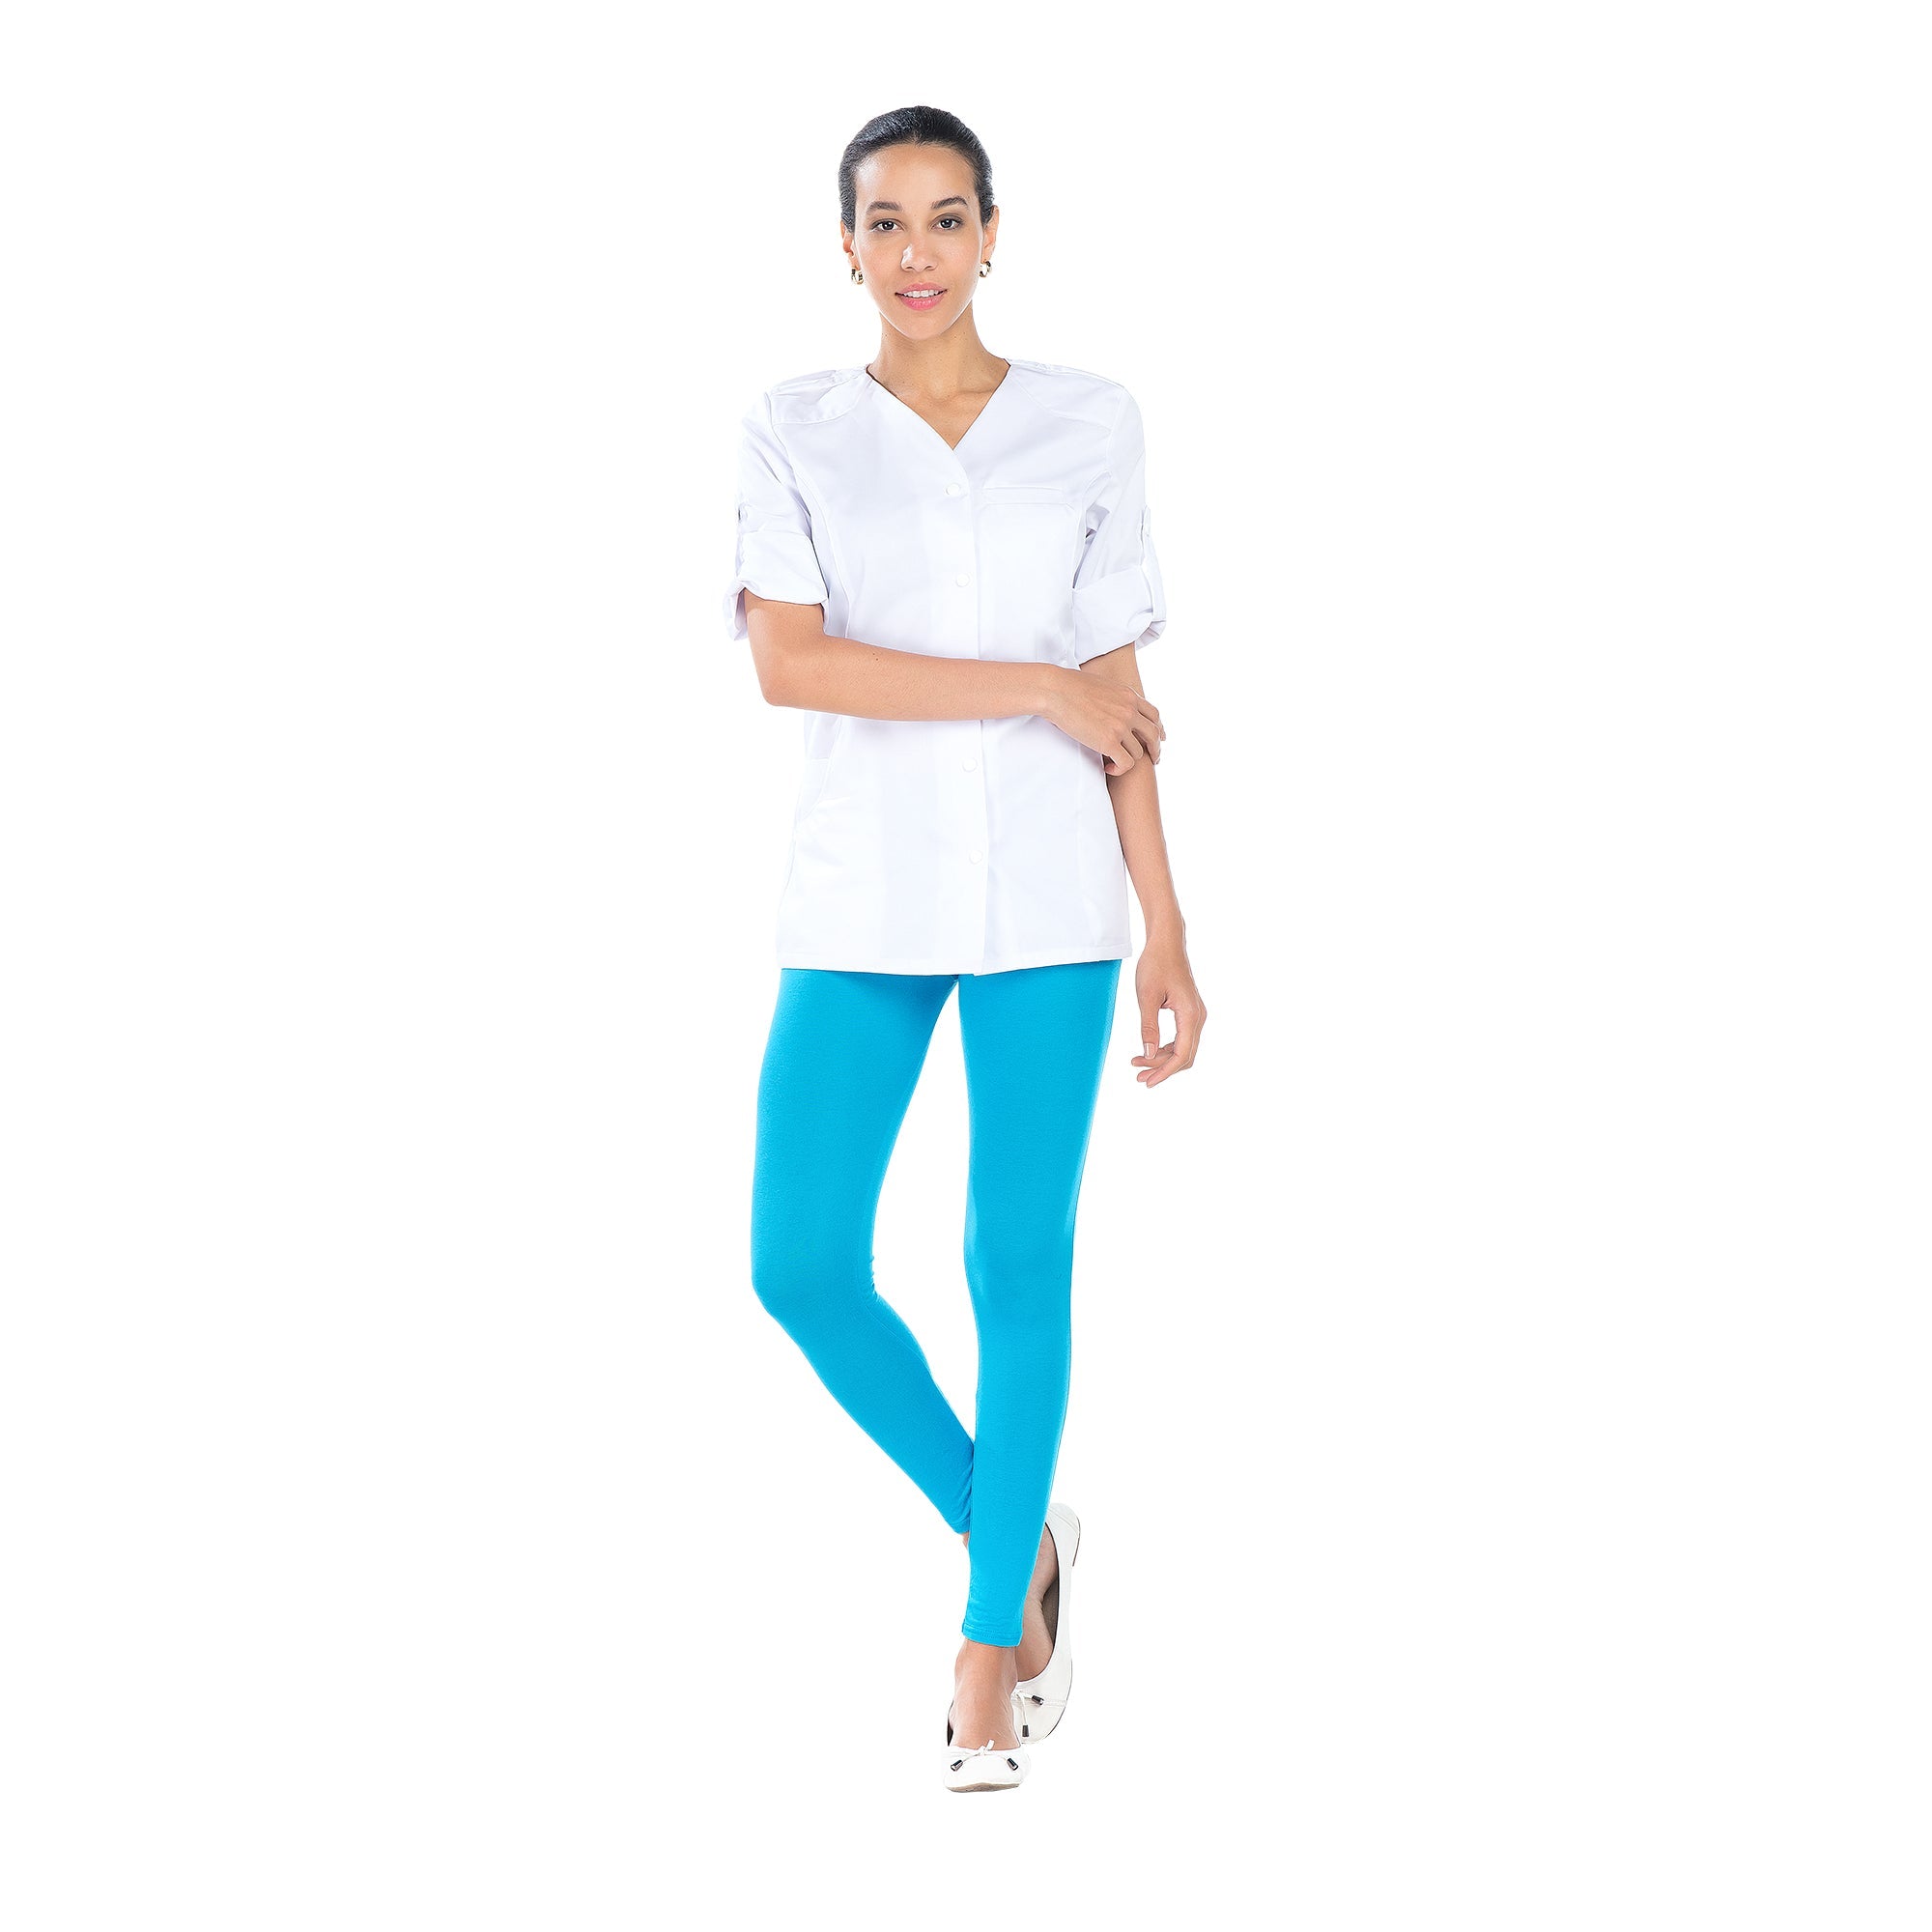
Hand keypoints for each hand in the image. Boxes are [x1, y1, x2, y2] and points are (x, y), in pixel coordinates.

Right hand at [1043, 664, 1164, 774]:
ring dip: (1128, 760)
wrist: (1054, 690)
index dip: (1158, 729)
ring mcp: (1121, 726)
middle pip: (1153, 735)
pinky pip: (1126, 763)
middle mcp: (1129, 711)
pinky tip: (1108, 768)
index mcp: (1128, 696)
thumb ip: (1114, 697)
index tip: (1159, 739)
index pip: (1154, 715)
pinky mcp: (1108, 742)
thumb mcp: (1101, 686)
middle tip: (1154, 760)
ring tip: (1114, 762)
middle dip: (1155, 750)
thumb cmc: (1068, 686)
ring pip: (1138, 752)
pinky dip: (1120, 769)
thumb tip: (1110, 705)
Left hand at [1131, 938, 1205, 1086]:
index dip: (1165, 1072)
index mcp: (1190, 1014)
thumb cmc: (1155, 965)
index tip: (1148, 1082)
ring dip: (1162, 1059)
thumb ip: (1148, 1027)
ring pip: (1184, 1048)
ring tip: (1137, 1063)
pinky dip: (1166, 1048)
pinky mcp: (1189, 1012)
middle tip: (1138, 1077)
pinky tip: (1149, 1050)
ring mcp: (1196, 1014)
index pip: (1182, 1054)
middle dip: (1162, 1068)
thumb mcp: (1146, 997)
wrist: (1166, 943)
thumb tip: (1147, 1054)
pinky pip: (1182, 1038)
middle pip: (1185, 1055)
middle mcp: (1198, 1016)